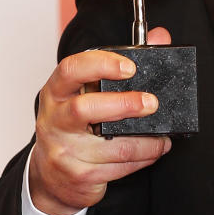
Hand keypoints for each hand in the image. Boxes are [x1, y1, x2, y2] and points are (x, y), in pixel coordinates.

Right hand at [28, 26, 172, 214]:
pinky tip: (153, 150)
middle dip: (124, 104)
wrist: (51, 177)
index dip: (101, 65)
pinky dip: (143, 158)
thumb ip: (119, 64)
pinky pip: (119, 166)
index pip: (71, 70)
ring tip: (163, 136)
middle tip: (151, 103)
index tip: (129, 67)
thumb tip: (158, 37)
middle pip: (85, 108)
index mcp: (56, 92)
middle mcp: (55, 120)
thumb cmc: (72, 128)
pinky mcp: (80, 174)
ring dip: (146, 141)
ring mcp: (65, 150)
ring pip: (112, 145)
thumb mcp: (85, 94)